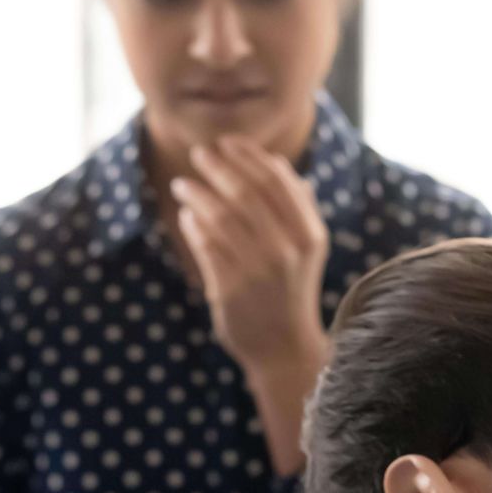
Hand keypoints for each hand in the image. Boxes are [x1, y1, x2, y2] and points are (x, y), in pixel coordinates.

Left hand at [172, 137, 329, 376]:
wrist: (284, 349)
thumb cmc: (291, 292)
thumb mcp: (307, 250)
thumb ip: (297, 207)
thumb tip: (279, 164)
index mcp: (309, 234)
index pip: (275, 180)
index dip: (247, 155)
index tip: (226, 143)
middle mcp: (287, 249)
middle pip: (244, 192)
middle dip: (217, 167)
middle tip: (198, 155)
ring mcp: (258, 270)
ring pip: (220, 216)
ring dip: (197, 193)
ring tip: (182, 185)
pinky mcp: (231, 289)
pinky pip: (205, 245)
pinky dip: (192, 226)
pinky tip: (186, 216)